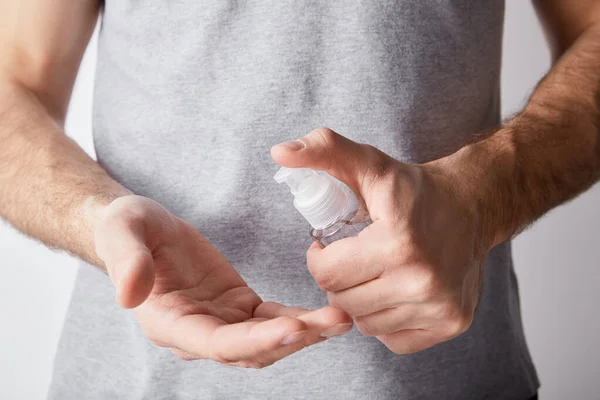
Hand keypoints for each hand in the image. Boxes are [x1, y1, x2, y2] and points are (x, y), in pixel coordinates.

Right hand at [93, 195, 352, 367]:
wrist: (143, 230)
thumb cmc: (128, 229)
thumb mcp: (122, 232)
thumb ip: (126, 261)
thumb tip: (128, 295)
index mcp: (169, 323)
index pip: (215, 343)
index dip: (253, 342)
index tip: (291, 329)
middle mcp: (199, 332)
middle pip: (251, 350)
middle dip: (293, 340)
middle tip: (333, 321)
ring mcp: (222, 323)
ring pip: (269, 340)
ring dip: (306, 333)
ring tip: (342, 318)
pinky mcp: (240, 308)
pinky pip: (276, 318)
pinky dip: (302, 318)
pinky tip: (329, 312)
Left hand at [271, 128, 490, 353]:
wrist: (474, 205)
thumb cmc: (415, 189)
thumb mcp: (369, 164)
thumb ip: (324, 150)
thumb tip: (279, 151)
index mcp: (397, 243)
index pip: (327, 275)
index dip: (318, 260)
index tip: (326, 248)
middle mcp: (422, 280)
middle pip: (344, 302)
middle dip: (337, 281)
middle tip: (349, 261)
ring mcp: (440, 306)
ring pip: (366, 325)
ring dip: (360, 302)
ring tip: (371, 275)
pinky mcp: (452, 322)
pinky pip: (394, 340)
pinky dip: (386, 321)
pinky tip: (393, 293)